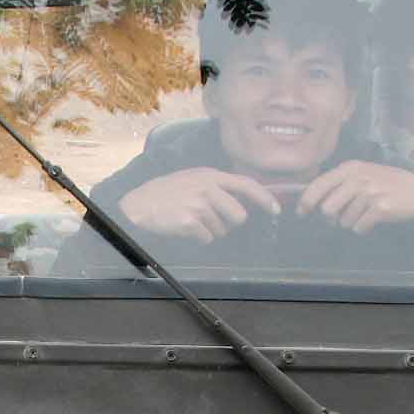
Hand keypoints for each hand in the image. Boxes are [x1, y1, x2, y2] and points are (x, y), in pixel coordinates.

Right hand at [118, 168, 280, 243]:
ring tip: (192, 221)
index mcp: (210, 176)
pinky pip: (207, 238)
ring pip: (222, 229)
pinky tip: (184, 228)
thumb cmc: (165, 194)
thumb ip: (216, 186)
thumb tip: (242, 201)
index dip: (264, 198)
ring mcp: (199, 204)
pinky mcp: (191, 221)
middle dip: (229, 223)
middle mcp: (208, 187)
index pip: (246, 184)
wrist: (138, 205)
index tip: (275, 210)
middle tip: (211, 220)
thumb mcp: (192, 179)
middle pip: (239, 215)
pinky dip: (198, 238)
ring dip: (210, 230)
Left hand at [298, 161, 413, 233]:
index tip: (302, 212)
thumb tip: (309, 202)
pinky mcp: (380, 207)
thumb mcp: (361, 174)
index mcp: (349, 168)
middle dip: (332, 218)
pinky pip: (359, 228)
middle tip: (343, 216)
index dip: (306, 202)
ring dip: (351, 223)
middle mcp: (357, 178)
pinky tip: (373, 220)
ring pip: (343, 221)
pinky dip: (363, 228)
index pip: (317, 186)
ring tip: (365, 214)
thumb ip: (337, 183)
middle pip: (327, 209)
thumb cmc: (386, 184)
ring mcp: (369, 192)